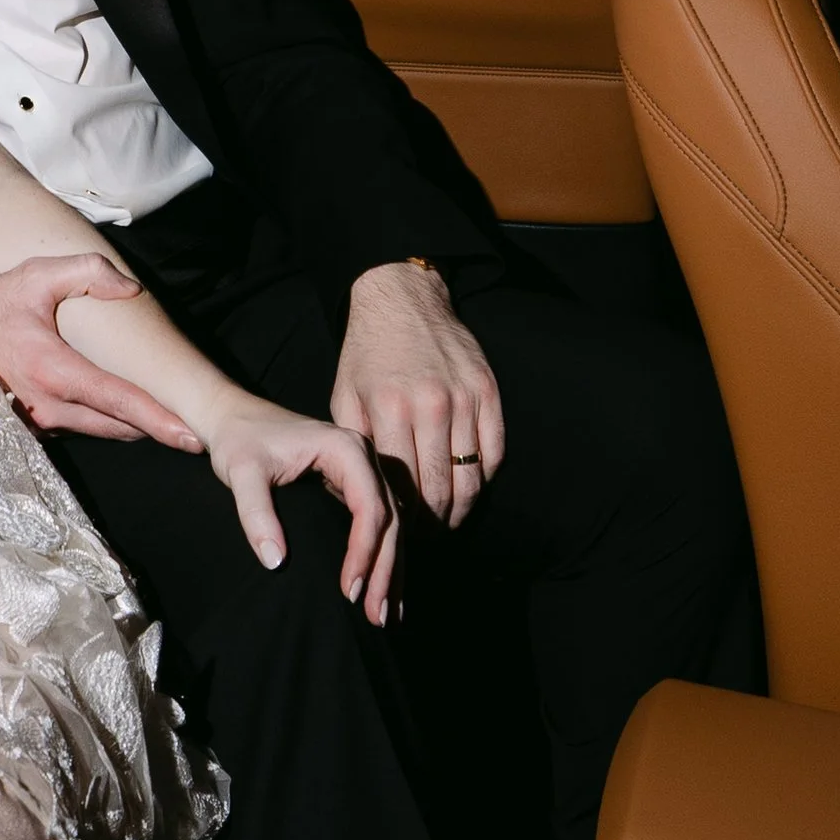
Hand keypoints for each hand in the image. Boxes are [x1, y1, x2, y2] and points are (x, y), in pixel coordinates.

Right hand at [0, 255, 205, 448]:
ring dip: (129, 427)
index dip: (159, 420)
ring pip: (99, 432)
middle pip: (118, 427)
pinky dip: (102, 423)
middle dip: (155, 429)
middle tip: (191, 431)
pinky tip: (118, 414)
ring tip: (162, 422)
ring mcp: (37, 424)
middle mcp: (49, 405)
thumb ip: (87, 271)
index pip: (119, 402)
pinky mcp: (28, 431)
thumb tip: (130, 289)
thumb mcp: (34, 276)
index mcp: (55, 370)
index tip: (192, 436)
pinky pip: (77, 429)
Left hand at [206, 396, 399, 623]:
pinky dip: (383, 557)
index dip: (364, 552)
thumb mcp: (241, 474)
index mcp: (345, 448)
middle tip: (376, 616)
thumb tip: (275, 561)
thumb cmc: (238, 441)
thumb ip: (256, 513)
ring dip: (391, 570)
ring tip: (385, 614)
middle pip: (390, 519)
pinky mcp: (356, 484)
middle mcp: (364, 457)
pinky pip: (380, 523)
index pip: (370, 507)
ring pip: (392, 524)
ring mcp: (364, 470)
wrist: (234, 417)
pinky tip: (384, 589)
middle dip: (386, 570)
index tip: (351, 590)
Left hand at [331, 261, 504, 527]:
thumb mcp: (344, 397)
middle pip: (440, 490)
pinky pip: (495, 452)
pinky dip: (485, 478)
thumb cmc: (367, 355)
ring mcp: (465, 398)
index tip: (401, 536)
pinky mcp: (489, 391)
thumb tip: (357, 499)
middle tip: (427, 538)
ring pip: (472, 477)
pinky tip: (469, 489)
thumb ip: (354, 448)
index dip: (403, 521)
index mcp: (389, 411)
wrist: (403, 300)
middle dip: (434, 524)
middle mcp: (431, 406)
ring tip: (449, 523)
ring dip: (461, 509)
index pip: (401, 488)